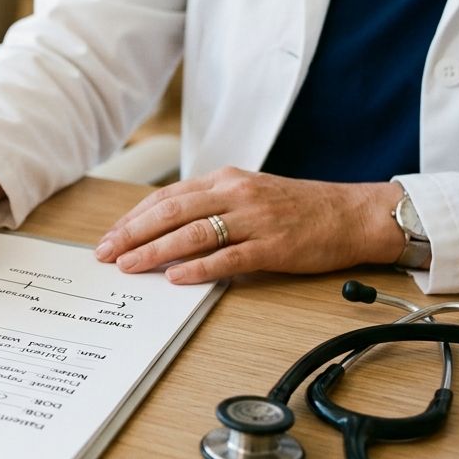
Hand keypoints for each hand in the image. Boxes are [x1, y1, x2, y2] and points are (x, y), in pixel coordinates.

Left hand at [94, 167, 406, 283]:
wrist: (353, 214)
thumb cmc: (300, 207)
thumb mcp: (249, 193)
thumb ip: (211, 205)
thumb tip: (166, 226)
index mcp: (226, 180)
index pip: (168, 197)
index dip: (134, 217)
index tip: (110, 235)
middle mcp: (236, 194)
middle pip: (171, 212)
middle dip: (132, 233)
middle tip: (105, 253)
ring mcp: (255, 219)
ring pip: (193, 233)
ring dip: (155, 251)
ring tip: (129, 265)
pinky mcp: (273, 246)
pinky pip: (229, 257)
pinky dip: (198, 267)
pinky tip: (175, 278)